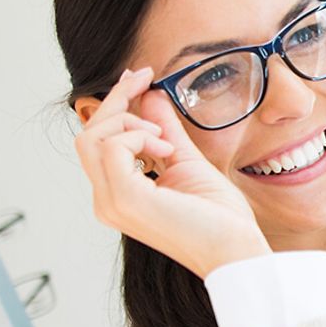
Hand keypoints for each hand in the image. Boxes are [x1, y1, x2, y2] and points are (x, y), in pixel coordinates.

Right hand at [75, 67, 269, 277]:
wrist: (238, 249)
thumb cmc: (220, 218)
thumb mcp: (188, 162)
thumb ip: (166, 131)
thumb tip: (150, 97)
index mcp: (119, 194)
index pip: (98, 142)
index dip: (114, 104)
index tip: (137, 77)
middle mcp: (107, 201)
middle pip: (88, 135)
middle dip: (115, 101)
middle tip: (144, 81)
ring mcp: (112, 202)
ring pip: (92, 137)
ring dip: (130, 123)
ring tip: (165, 139)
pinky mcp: (124, 198)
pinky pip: (112, 147)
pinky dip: (138, 136)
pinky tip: (165, 150)